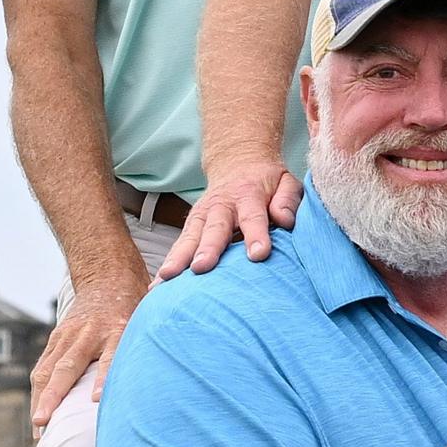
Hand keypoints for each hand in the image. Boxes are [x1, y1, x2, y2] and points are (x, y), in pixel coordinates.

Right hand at [28, 267, 147, 426]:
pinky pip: (43, 366)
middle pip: (67, 367)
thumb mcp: (148, 322)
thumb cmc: (135, 307)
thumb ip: (152, 347)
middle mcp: (88, 334)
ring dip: (41, 400)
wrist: (107, 278)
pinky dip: (39, 392)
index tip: (97, 400)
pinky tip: (38, 417)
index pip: (110, 357)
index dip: (104, 379)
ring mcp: (68, 335)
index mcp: (117, 329)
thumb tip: (171, 383)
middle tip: (43, 423)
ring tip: (38, 430)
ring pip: (47, 370)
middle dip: (54, 396)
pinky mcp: (57, 338)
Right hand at [164, 162, 300, 276]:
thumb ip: (287, 200)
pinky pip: (180, 245)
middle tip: (201, 267)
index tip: (259, 255)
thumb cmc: (267, 181)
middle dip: (208, 248)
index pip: (253, 216)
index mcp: (249, 195)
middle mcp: (221, 205)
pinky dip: (169, 262)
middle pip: (214, 228)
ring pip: (190, 237)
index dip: (256, 235)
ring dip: (178, 257)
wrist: (238, 162)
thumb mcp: (286, 182)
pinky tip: (158, 284)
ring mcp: (202, 215)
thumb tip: (285, 220)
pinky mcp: (191, 225)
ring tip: (167, 278)